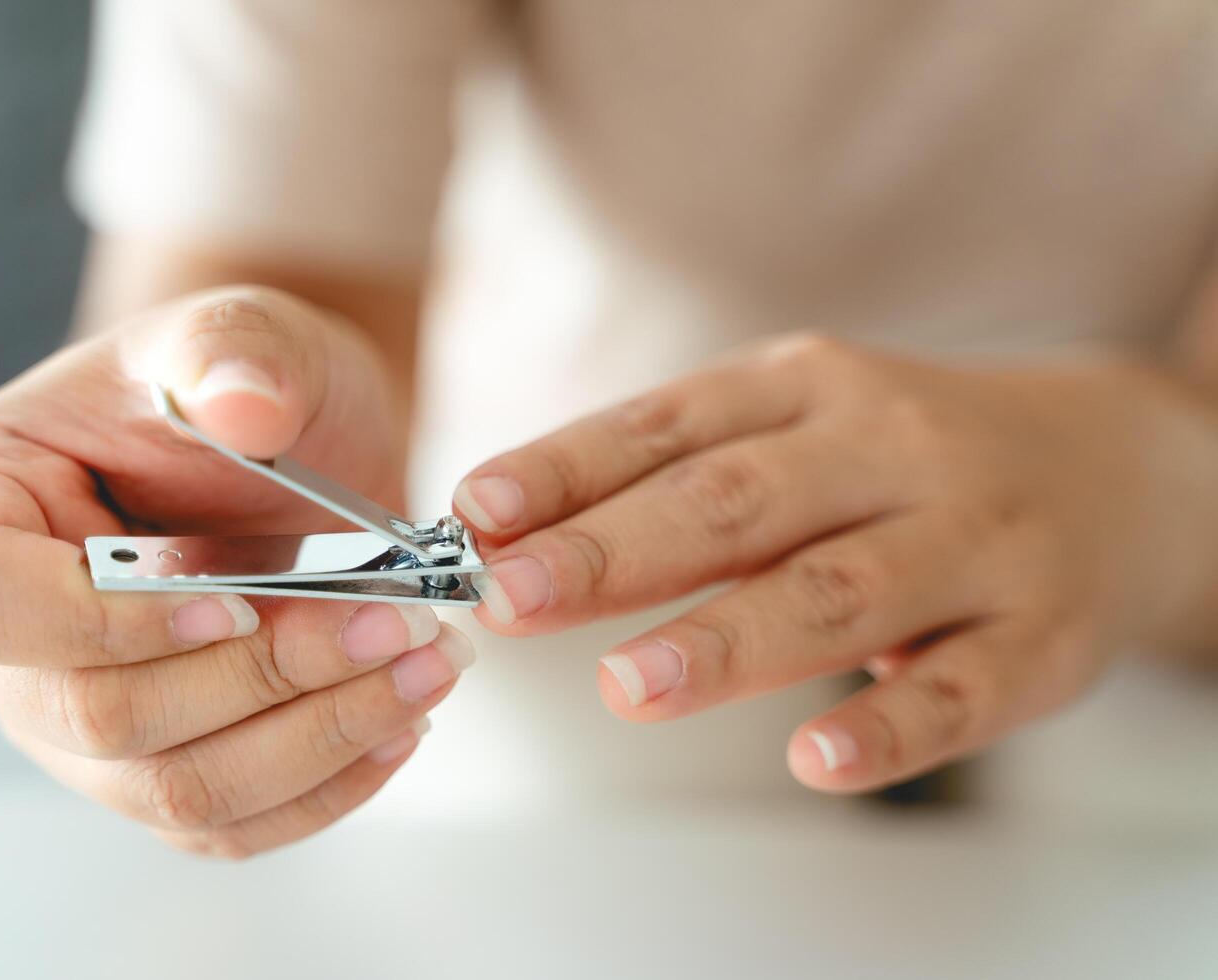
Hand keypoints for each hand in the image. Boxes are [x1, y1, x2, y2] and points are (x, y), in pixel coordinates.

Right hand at [0, 286, 473, 857]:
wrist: (289, 438)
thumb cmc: (238, 378)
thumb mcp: (238, 332)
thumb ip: (233, 352)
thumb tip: (245, 405)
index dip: (102, 623)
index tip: (235, 603)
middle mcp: (9, 638)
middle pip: (99, 719)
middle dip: (263, 681)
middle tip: (397, 626)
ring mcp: (76, 717)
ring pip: (173, 789)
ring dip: (314, 740)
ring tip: (426, 669)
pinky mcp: (158, 762)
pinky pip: (226, 820)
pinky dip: (322, 785)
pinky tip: (398, 722)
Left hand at [452, 335, 1217, 791]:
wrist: (1112, 465)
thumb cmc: (899, 458)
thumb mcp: (793, 429)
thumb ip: (667, 479)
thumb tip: (509, 534)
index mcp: (809, 386)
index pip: (668, 425)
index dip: (567, 469)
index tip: (476, 513)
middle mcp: (891, 449)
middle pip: (739, 502)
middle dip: (616, 551)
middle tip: (512, 596)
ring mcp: (974, 541)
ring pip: (839, 591)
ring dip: (727, 641)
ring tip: (628, 685)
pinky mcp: (1041, 638)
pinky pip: (960, 692)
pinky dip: (886, 729)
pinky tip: (816, 761)